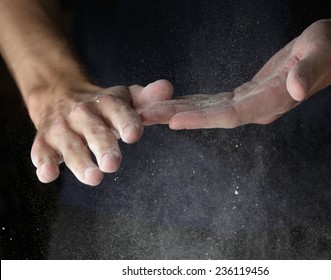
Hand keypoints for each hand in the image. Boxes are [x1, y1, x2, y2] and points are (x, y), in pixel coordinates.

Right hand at [30, 80, 172, 185]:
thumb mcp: (123, 98)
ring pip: (69, 144)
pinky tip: (48, 175)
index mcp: (105, 103)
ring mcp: (61, 127)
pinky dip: (43, 163)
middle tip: (113, 164)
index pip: (117, 110)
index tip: (135, 134)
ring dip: (79, 161)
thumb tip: (167, 89)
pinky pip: (40, 151)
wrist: (57, 93)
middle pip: (94, 130)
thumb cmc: (100, 104)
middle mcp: (82, 113)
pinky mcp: (43, 140)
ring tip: (94, 178)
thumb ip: (146, 98)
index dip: (126, 121)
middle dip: (103, 146)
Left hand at [141, 20, 330, 128]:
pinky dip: (193, 104)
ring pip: (209, 111)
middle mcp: (258, 108)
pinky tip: (175, 105)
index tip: (172, 120)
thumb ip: (309, 71)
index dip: (202, 118)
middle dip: (178, 116)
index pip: (231, 114)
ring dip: (179, 111)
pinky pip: (215, 103)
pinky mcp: (247, 95)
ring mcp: (251, 104)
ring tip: (149, 112)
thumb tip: (297, 91)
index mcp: (272, 101)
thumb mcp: (322, 52)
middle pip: (212, 116)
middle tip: (143, 117)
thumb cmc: (328, 48)